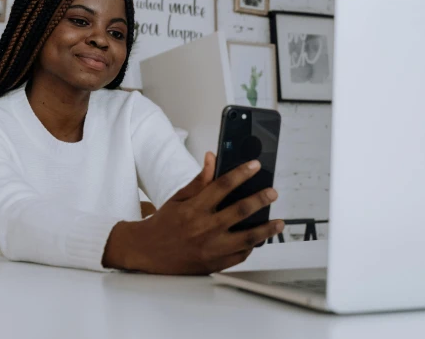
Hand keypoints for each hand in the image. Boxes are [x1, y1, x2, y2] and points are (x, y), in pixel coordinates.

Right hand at [103, 152, 282, 274]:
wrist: (146, 252)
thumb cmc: (163, 224)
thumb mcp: (178, 198)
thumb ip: (199, 180)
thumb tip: (212, 159)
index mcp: (194, 209)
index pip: (222, 186)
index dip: (241, 173)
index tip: (254, 166)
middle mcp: (203, 228)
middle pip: (240, 210)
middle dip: (260, 199)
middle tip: (272, 193)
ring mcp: (210, 248)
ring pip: (246, 238)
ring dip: (265, 229)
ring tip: (278, 223)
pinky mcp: (213, 264)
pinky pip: (239, 256)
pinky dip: (250, 247)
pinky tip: (257, 240)